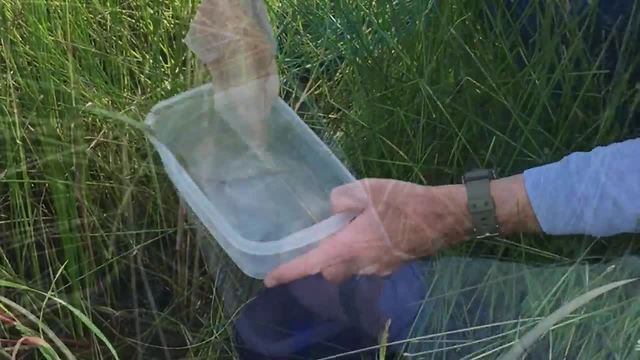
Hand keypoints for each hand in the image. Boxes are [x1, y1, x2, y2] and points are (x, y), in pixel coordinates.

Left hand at [264, 178, 472, 286]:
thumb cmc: (404, 203)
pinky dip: (361, 255)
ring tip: (344, 236)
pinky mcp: (393, 266)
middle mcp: (361, 265)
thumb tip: (333, 207)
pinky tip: (369, 235)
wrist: (445, 217)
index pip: (311, 265)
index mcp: (349, 248)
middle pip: (330, 272)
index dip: (288, 273)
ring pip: (350, 270)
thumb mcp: (367, 189)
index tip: (270, 280)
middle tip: (315, 245)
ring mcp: (380, 269)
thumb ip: (341, 198)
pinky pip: (368, 265)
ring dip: (341, 259)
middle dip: (319, 264)